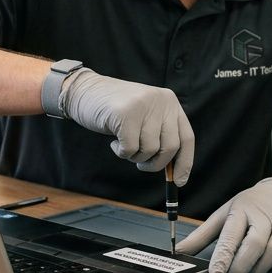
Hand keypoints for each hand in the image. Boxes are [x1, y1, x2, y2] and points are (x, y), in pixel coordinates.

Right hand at [61, 68, 194, 185]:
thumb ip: (160, 135)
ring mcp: (144, 105)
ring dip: (134, 156)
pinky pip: (130, 149)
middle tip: (140, 164)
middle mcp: (161, 101)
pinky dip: (121, 152)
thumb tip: (174, 172)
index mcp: (170, 101)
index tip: (179, 182)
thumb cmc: (115, 110)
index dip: (184, 163)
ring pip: (149, 150)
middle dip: (155, 164)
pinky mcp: (126, 114)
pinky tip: (113, 140)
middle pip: (170, 147)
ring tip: (122, 143)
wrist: (84, 91)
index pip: (187, 138)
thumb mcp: (145, 116)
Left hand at [175, 177, 271, 272]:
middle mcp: (264, 216)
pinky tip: (265, 268)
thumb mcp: (223, 215)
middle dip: (239, 267)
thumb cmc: (250, 206)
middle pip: (254, 245)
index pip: (231, 234)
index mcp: (242, 209)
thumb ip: (201, 235)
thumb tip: (179, 251)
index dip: (223, 256)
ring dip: (257, 270)